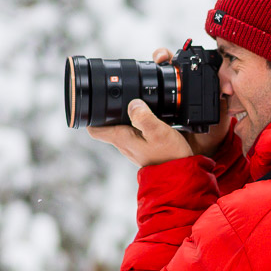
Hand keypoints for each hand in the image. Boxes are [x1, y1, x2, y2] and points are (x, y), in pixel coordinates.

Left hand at [87, 48, 232, 166]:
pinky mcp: (144, 148)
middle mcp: (124, 144)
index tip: (93, 103)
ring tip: (134, 105)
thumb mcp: (158, 131)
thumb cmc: (169, 156)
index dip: (90, 115)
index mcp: (121, 138)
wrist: (181, 175)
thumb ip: (143, 116)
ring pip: (121, 128)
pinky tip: (149, 118)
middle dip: (108, 111)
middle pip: (107, 126)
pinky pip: (134, 133)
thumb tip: (133, 103)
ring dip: (124, 117)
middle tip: (116, 95)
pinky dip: (137, 124)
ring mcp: (133, 147)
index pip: (94, 129)